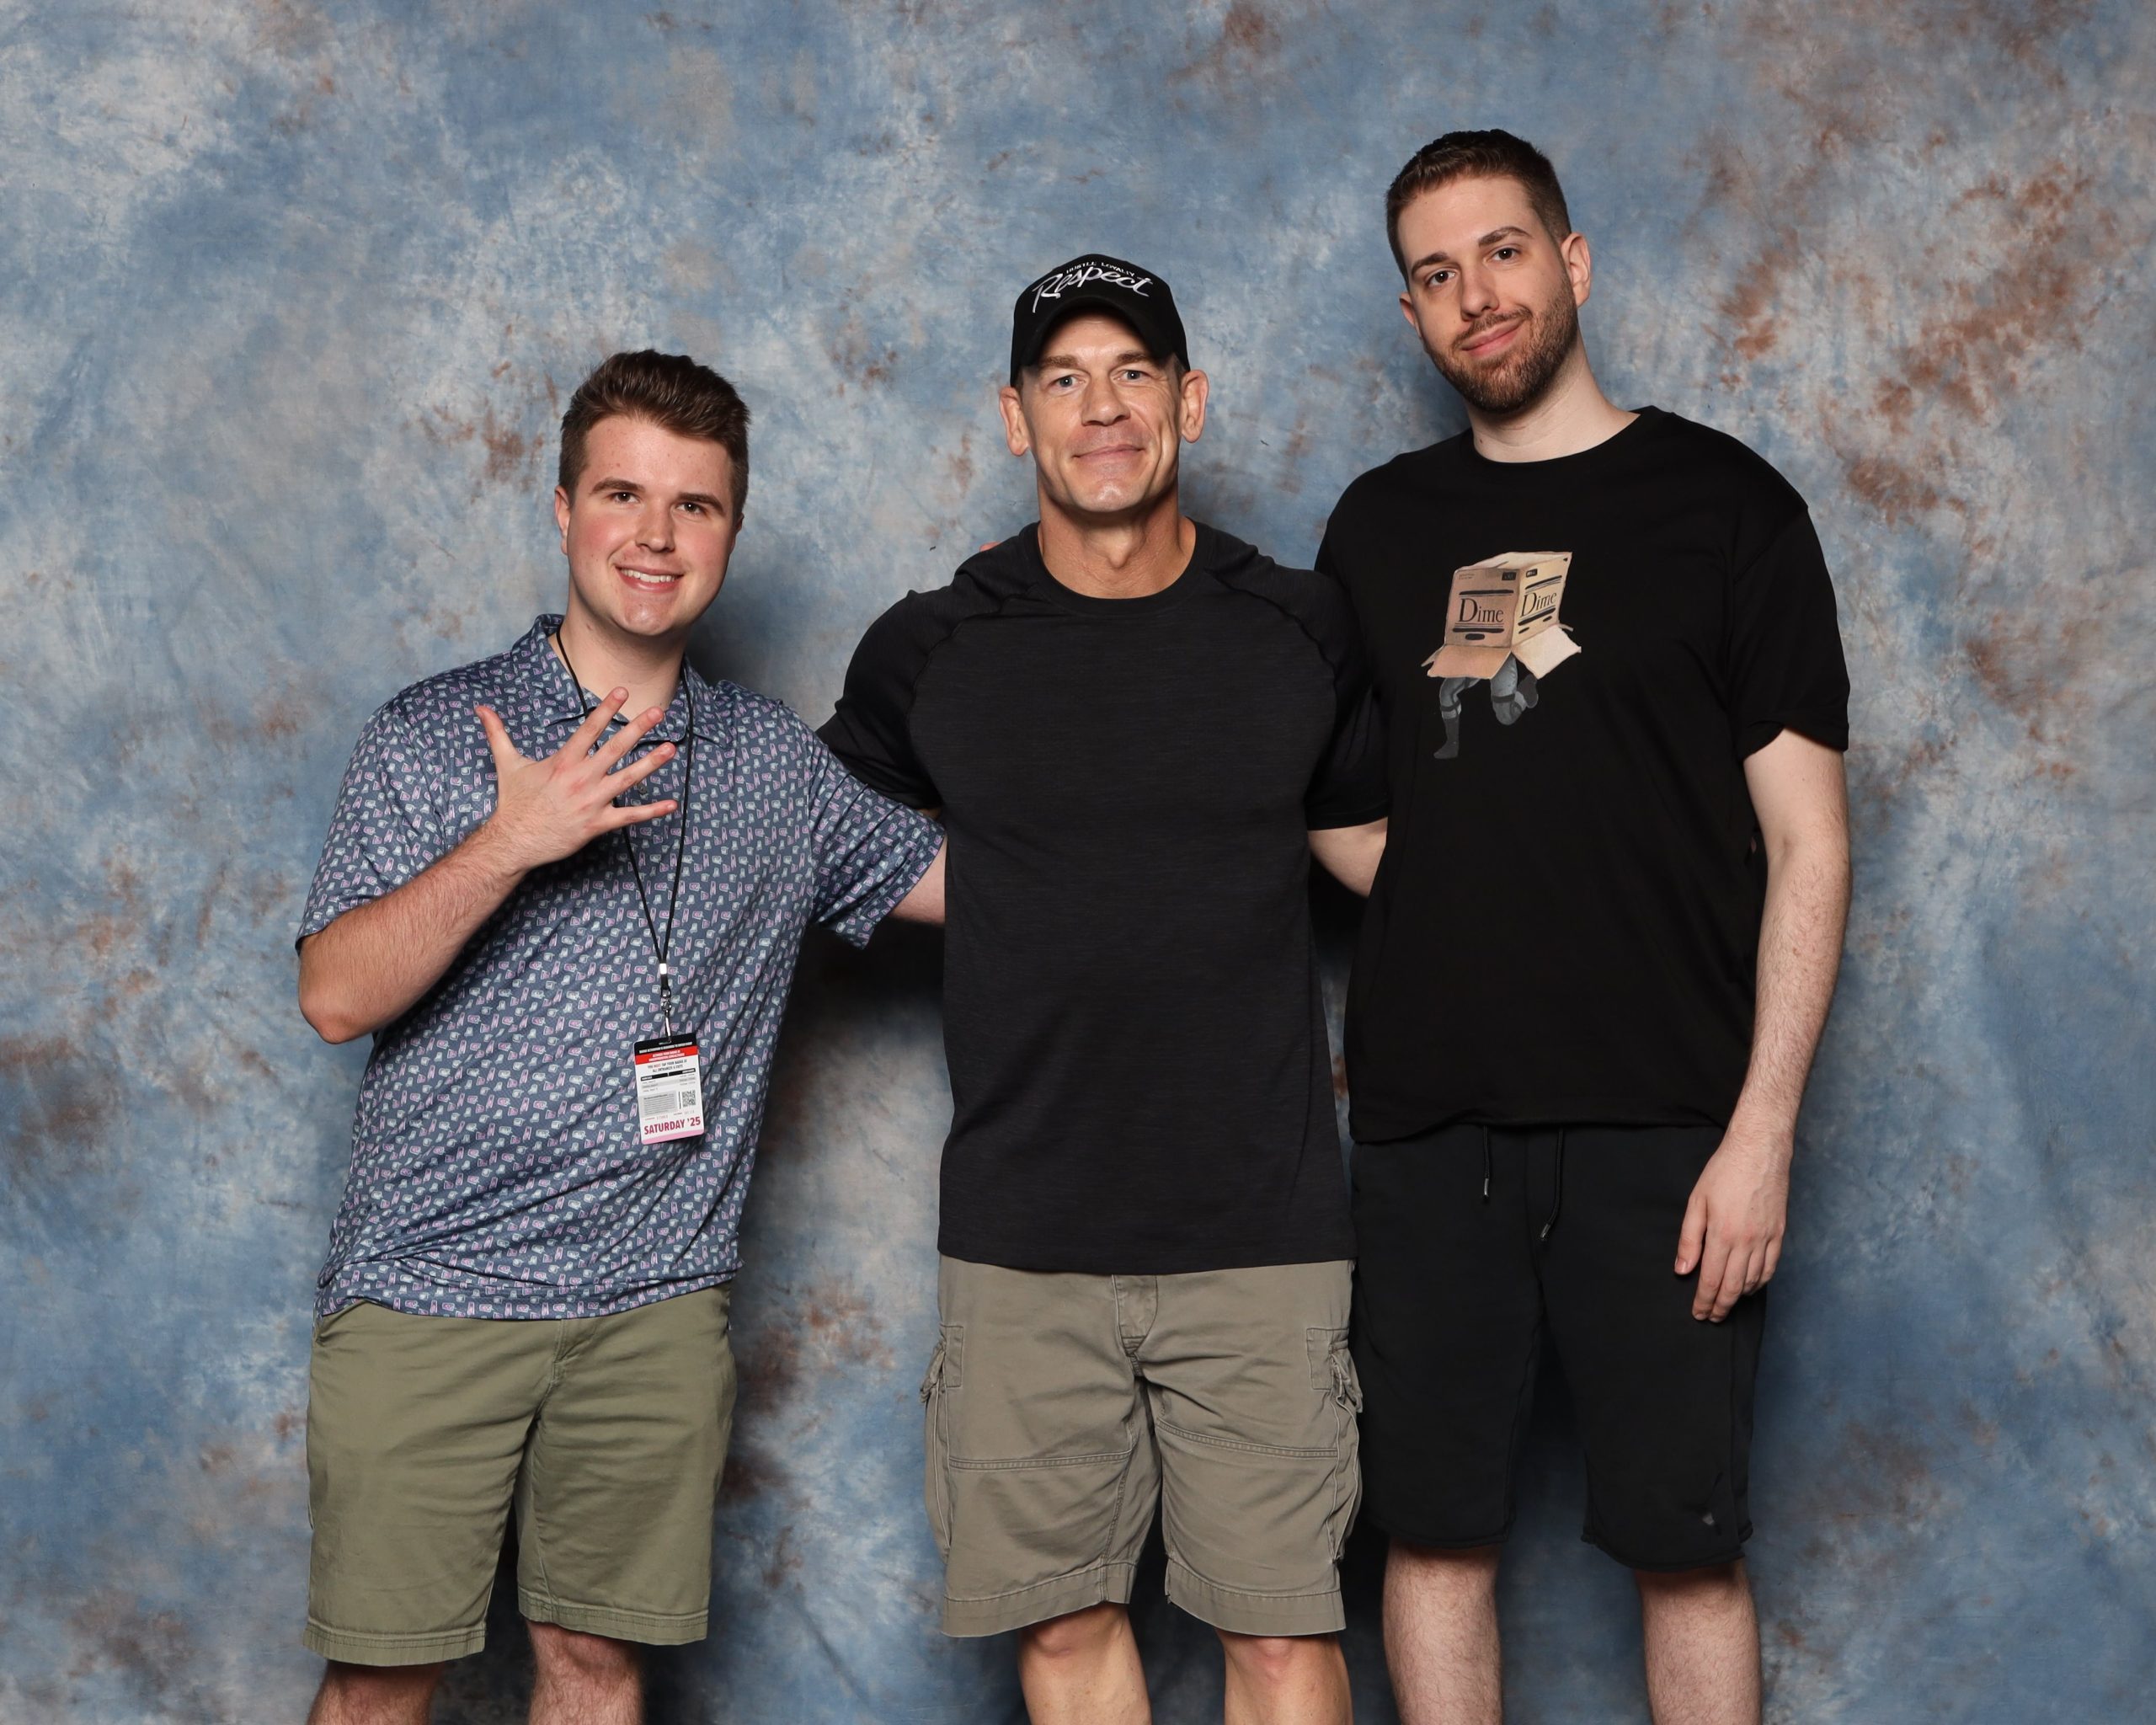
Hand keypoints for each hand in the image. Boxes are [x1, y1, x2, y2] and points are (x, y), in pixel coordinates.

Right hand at [474, 693, 676, 873]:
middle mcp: (580, 778)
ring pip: (628, 779)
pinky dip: (651, 811)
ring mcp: (591, 801)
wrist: (514, 840)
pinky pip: (629, 817)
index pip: (589, 729)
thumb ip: (498, 733)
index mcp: (563, 761)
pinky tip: (671, 805)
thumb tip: (480, 708)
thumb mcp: (506, 763)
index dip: (607, 709)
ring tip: (672, 748)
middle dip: (638, 728)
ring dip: (651, 763)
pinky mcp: (597, 824)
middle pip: (615, 748)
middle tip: (659, 711)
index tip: (623, 692)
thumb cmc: (513, 802)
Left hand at [1674, 1123, 1790, 1321]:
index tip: (1698, 1313)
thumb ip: (1690, 1238)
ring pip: (1754, 1281)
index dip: (1704, 1301)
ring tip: (1727, 1305)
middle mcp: (1747, 1242)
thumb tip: (1683, 1269)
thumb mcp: (1696, 1202)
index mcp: (1723, 1235)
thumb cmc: (1724, 1172)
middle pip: (1734, 1287)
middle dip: (1721, 1306)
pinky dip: (1760, 1283)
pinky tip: (1751, 1287)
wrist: (1759, 1151)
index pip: (1712, 1280)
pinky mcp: (1780, 1233)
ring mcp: (1767, 1239)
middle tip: (1711, 1317)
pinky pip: (1771, 1267)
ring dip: (1740, 1298)